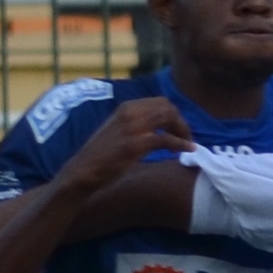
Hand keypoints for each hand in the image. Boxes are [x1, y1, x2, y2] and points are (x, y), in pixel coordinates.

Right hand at [57, 96, 192, 190]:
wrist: (84, 170)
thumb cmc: (102, 155)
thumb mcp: (119, 131)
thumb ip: (136, 125)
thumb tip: (158, 129)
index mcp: (127, 107)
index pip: (160, 102)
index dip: (174, 115)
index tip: (178, 129)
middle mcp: (130, 112)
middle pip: (168, 107)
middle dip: (181, 121)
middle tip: (186, 137)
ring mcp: (133, 126)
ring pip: (169, 118)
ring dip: (183, 130)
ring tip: (188, 143)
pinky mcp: (137, 143)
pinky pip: (167, 139)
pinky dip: (181, 144)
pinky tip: (188, 150)